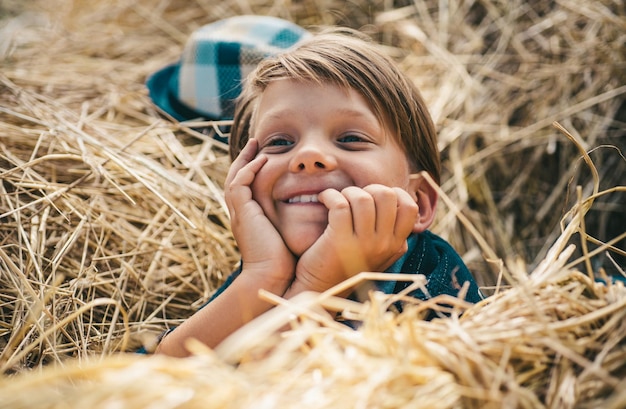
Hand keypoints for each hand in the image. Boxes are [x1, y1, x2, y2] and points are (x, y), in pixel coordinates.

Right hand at [225, 139, 295, 290]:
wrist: (272, 277)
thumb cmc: (286, 263)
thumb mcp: (291, 237)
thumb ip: (298, 222)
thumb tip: (320, 212)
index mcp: (249, 219)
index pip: (246, 188)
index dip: (253, 171)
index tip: (265, 157)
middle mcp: (241, 214)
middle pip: (235, 178)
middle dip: (245, 159)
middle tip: (255, 142)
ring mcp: (239, 213)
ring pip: (234, 177)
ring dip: (245, 159)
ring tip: (256, 144)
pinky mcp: (243, 212)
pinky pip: (240, 184)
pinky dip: (249, 170)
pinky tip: (263, 160)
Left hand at [290, 184, 418, 293]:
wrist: (320, 289)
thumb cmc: (346, 265)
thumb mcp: (377, 252)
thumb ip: (389, 232)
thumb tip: (397, 200)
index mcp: (396, 246)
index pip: (410, 208)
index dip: (394, 193)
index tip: (376, 196)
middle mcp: (384, 245)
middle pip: (386, 196)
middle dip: (369, 189)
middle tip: (354, 197)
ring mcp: (363, 244)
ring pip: (362, 198)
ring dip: (347, 192)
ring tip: (338, 199)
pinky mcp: (339, 241)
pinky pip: (339, 203)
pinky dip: (329, 195)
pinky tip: (323, 199)